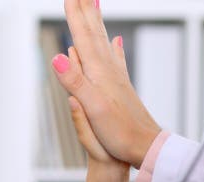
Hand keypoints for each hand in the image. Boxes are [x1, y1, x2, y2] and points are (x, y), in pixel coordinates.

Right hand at [52, 0, 161, 168]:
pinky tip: (116, 41)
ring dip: (96, 22)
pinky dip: (113, 46)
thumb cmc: (119, 132)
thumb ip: (75, 81)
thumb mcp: (92, 108)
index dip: (74, 16)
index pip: (82, 37)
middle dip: (85, 10)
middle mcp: (108, 70)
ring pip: (103, 41)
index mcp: (98, 73)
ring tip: (94, 4)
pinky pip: (114, 58)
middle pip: (94, 32)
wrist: (145, 146)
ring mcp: (116, 77)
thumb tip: (58, 57)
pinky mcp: (121, 87)